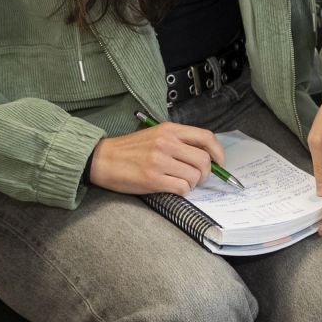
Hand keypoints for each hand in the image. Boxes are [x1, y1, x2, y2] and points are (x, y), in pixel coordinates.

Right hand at [87, 123, 224, 195]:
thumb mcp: (155, 135)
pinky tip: (174, 188)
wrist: (102, 159)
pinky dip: (183, 191)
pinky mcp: (153, 179)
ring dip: (193, 184)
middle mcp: (167, 143)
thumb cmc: (129, 150)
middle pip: (204, 160)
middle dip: (207, 173)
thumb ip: (178, 141)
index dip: (218, 152)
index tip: (219, 163)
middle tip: (199, 178)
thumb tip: (204, 156)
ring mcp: (160, 161)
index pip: (206, 137)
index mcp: (169, 130)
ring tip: (183, 183)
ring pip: (194, 176)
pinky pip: (181, 188)